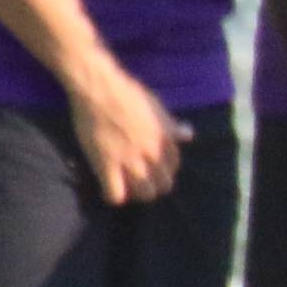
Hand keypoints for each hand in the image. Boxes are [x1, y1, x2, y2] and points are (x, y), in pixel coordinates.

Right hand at [65, 63, 181, 203]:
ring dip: (137, 195)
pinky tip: (109, 191)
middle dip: (154, 187)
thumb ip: (171, 125)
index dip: (164, 170)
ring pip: (143, 193)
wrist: (99, 89)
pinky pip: (116, 194)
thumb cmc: (127, 93)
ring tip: (128, 189)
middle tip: (142, 184)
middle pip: (163, 185)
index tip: (153, 169)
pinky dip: (113, 196)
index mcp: (166, 140)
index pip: (173, 166)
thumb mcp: (156, 107)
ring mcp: (130, 161)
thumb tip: (188, 134)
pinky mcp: (107, 165)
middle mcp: (152, 154)